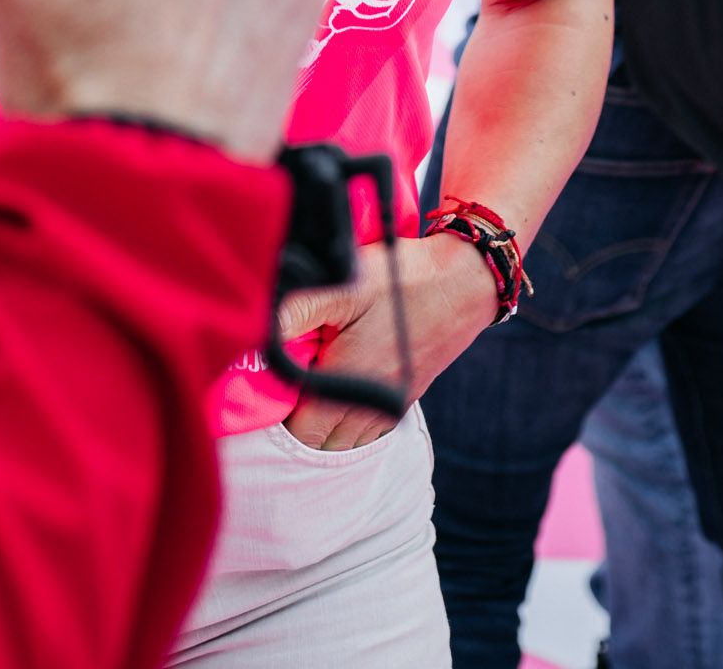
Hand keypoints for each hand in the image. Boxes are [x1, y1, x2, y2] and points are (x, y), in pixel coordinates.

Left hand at [277, 234, 496, 449]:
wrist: (465, 281)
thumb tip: (257, 331)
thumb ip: (298, 311)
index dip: (281, 410)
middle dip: (302, 421)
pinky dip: (352, 419)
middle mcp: (372, 406)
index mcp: (349, 384)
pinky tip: (345, 386)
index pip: (301, 430)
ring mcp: (393, 404)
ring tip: (314, 384)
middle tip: (291, 380)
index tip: (274, 381)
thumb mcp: (345, 285)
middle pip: (323, 442)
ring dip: (328, 424)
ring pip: (349, 440)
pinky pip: (372, 427)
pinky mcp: (408, 394)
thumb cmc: (402, 280)